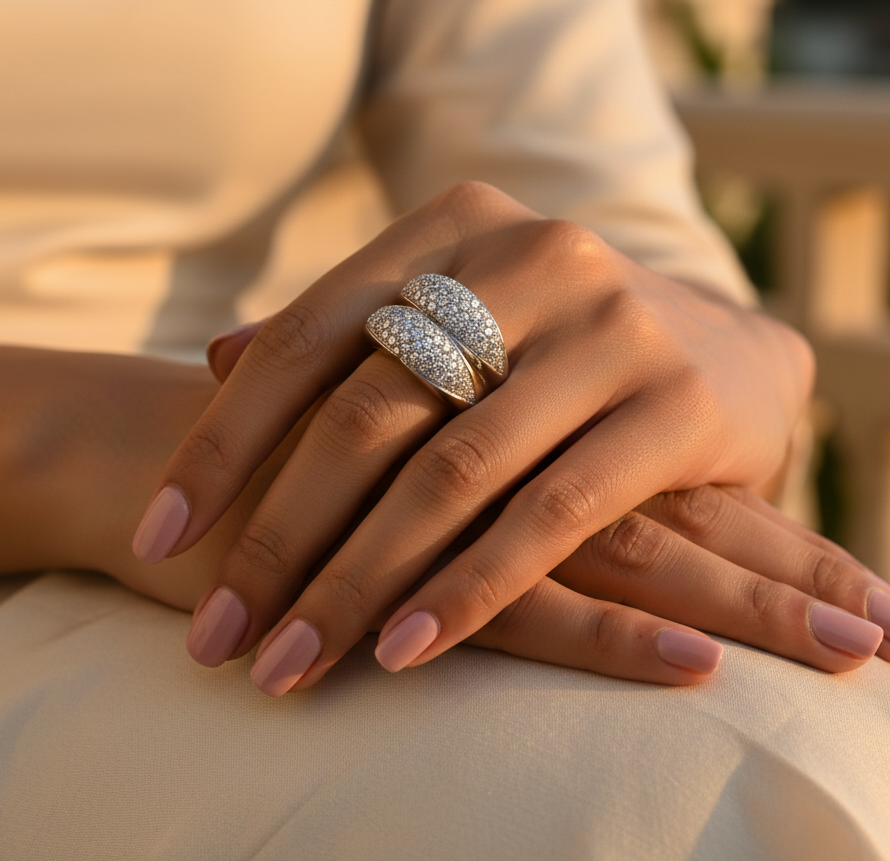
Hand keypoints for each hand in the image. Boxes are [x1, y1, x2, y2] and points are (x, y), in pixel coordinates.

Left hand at [129, 182, 889, 692]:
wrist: (729, 343)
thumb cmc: (559, 338)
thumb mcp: (461, 308)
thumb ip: (351, 327)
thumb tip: (218, 359)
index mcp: (460, 226)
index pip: (309, 336)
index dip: (224, 441)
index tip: (161, 535)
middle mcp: (537, 258)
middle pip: (369, 409)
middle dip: (280, 533)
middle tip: (216, 634)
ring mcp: (613, 328)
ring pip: (453, 472)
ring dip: (359, 581)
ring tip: (288, 663)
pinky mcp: (680, 406)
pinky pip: (551, 515)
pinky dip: (469, 589)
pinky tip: (404, 651)